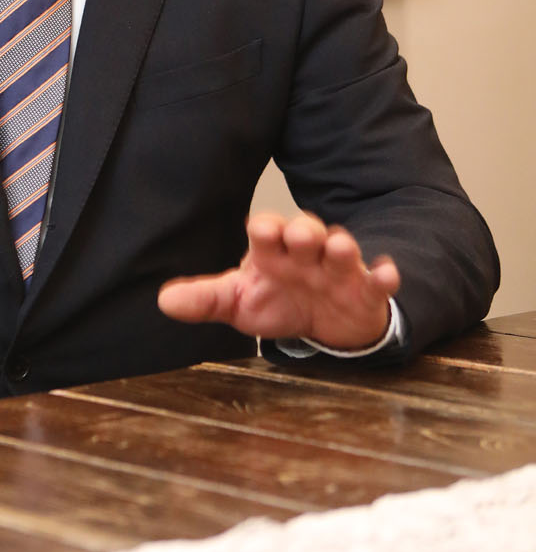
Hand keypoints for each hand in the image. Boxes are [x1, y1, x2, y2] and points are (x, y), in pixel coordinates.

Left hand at [157, 211, 400, 351]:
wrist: (325, 323)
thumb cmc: (278, 301)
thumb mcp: (240, 302)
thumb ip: (206, 300)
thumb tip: (164, 301)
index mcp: (272, 252)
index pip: (267, 230)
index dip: (265, 228)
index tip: (261, 230)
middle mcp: (305, 254)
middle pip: (306, 231)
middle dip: (305, 230)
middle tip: (301, 235)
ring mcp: (337, 269)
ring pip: (342, 249)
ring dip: (341, 247)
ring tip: (340, 249)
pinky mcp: (365, 289)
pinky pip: (377, 280)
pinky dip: (384, 276)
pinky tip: (387, 274)